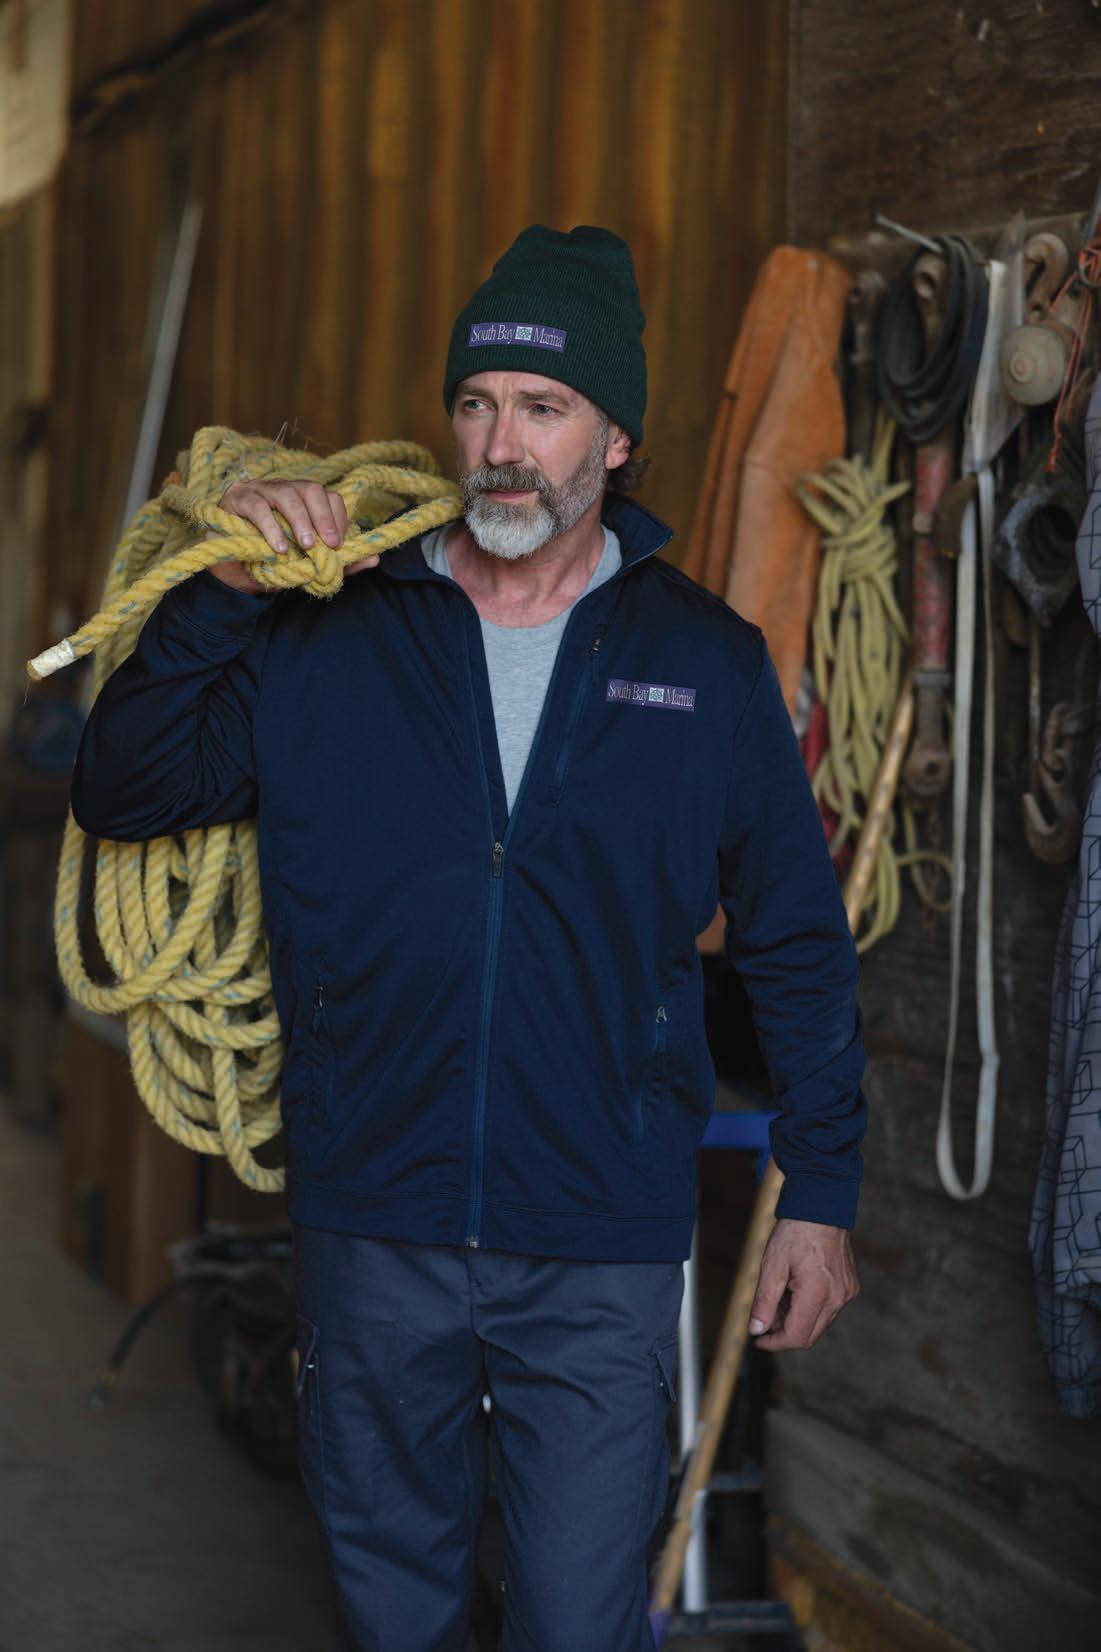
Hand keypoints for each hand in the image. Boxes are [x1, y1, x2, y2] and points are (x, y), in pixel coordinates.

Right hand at [206, 478, 379, 592]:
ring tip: (306, 546)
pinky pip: (257, 507)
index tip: (339, 544)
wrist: (233, 571)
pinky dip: (271, 527)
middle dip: (323, 516)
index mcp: (303, 500)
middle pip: (309, 488)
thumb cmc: (274, 562)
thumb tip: (374, 560)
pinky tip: (279, 548)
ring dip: (300, 520)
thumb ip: (338, 563)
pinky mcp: (236, 499)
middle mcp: (284, 489)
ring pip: (285, 493)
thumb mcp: (309, 565)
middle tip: (330, 544)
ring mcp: (259, 490)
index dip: (337, 517)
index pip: (328, 496)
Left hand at [747, 1218, 858, 1350]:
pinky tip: (796, 1289)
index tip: (758, 1339)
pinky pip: (829, 1310)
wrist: (821, 1208)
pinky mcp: (850, 1287)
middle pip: (809, 1336)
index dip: (774, 1343)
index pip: (796, 1337)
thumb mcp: (772, 1265)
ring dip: (797, 1320)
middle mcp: (837, 1298)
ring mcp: (846, 1293)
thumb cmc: (795, 1233)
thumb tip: (756, 1329)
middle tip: (766, 1316)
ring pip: (819, 1324)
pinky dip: (810, 1309)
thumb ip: (764, 1301)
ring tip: (781, 1296)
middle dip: (784, 1333)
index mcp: (817, 1294)